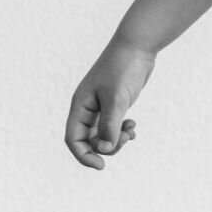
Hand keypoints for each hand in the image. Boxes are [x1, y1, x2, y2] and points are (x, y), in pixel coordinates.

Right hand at [64, 36, 156, 169]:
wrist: (137, 44)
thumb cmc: (123, 67)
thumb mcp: (117, 98)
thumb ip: (110, 125)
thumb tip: (105, 151)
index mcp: (80, 105)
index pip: (74, 139)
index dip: (84, 155)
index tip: (101, 166)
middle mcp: (88, 107)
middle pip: (89, 140)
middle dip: (106, 146)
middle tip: (125, 139)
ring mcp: (101, 105)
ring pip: (103, 134)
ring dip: (116, 139)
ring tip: (131, 130)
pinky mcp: (115, 102)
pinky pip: (114, 125)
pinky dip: (122, 130)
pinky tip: (133, 126)